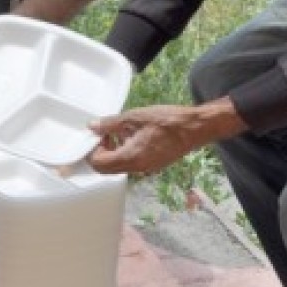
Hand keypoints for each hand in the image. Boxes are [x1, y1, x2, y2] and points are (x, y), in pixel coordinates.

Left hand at [87, 99, 245, 175]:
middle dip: (99, 153)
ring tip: (116, 132)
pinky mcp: (152, 165)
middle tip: (103, 134)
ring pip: (118, 167)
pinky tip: (129, 136)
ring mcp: (146, 169)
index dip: (91, 150)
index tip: (94, 136)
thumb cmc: (167, 121)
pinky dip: (123, 152)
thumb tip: (92, 127)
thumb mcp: (135, 117)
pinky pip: (130, 164)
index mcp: (132, 158)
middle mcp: (137, 168)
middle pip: (106, 169)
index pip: (99, 164)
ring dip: (111, 152)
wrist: (194, 128)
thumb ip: (111, 124)